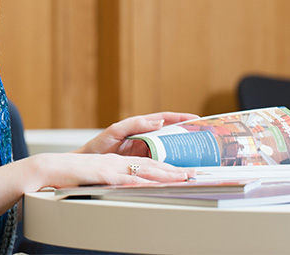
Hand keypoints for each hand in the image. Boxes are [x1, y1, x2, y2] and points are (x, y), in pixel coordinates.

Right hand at [30, 152, 188, 188]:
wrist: (50, 168)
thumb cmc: (70, 175)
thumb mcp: (96, 176)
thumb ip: (111, 179)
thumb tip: (126, 187)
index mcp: (115, 161)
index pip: (146, 163)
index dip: (165, 168)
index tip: (182, 172)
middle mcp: (116, 161)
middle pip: (149, 164)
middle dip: (172, 169)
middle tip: (192, 174)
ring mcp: (110, 166)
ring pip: (142, 169)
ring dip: (164, 174)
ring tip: (182, 177)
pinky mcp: (103, 174)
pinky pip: (126, 178)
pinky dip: (141, 180)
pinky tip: (153, 183)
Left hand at [76, 111, 198, 155]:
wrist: (87, 165)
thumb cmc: (98, 146)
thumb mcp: (116, 130)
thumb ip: (136, 124)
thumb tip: (159, 121)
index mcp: (139, 127)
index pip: (164, 119)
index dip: (180, 118)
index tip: (196, 119)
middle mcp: (144, 139)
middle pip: (170, 136)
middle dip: (186, 136)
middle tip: (202, 140)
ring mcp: (144, 153)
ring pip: (168, 151)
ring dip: (181, 153)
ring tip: (196, 156)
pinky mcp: (143, 166)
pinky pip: (160, 165)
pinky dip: (170, 167)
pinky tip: (178, 171)